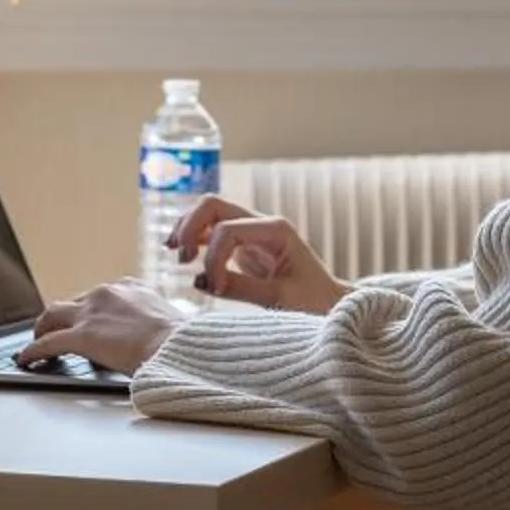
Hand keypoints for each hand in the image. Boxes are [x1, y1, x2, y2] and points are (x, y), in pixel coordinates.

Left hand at [17, 278, 180, 376]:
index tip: (85, 319)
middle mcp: (106, 293)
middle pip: (72, 302)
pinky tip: (27, 358)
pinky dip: (34, 350)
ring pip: (53, 315)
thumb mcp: (167, 321)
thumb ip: (150, 323)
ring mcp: (91, 312)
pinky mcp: (81, 335)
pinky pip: (48, 342)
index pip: (98, 296)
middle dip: (61, 317)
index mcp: (130, 287)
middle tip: (53, 330)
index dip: (88, 311)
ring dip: (42, 328)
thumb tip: (149, 337)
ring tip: (36, 341)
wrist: (178, 346)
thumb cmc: (181, 341)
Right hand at [168, 197, 350, 315]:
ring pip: (209, 213)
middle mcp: (262, 224)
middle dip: (190, 226)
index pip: (227, 230)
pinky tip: (183, 255)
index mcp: (276, 230)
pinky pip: (212, 231)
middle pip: (213, 204)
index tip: (216, 289)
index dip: (213, 259)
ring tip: (178, 256)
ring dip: (188, 229)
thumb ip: (239, 289)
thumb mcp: (280, 300)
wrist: (331, 305)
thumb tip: (199, 281)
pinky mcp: (244, 245)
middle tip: (182, 260)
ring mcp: (252, 232)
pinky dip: (194, 239)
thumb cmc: (314, 302)